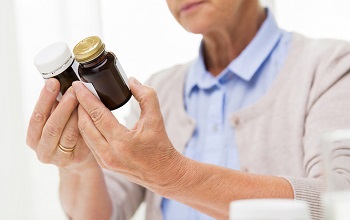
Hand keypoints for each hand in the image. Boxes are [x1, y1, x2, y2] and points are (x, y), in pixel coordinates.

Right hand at [26, 79, 97, 171]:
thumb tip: (60, 83)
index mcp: (33, 137)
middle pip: (51, 126)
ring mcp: (57, 157)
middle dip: (63, 106)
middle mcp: (42, 150)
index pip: (37, 117)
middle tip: (72, 90)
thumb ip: (56, 108)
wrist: (78, 158)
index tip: (53, 82)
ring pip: (67, 134)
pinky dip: (83, 125)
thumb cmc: (66, 135)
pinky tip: (87, 114)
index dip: (45, 99)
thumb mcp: (57, 121)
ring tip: (82, 99)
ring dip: (75, 114)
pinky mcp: (72, 160)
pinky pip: (79, 141)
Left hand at [72, 78, 184, 192]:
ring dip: (80, 117)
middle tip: (76, 90)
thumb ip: (146, 96)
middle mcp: (109, 153)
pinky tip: (87, 118)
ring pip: (84, 134)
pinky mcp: (103, 164)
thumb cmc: (161, 146)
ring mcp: (104, 161)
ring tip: (80, 102)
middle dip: (78, 105)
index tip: (77, 84)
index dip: (85, 98)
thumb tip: (131, 81)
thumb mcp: (156, 118)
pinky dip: (85, 128)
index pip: (97, 114)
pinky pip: (88, 142)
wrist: (163, 173)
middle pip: (85, 124)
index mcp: (122, 141)